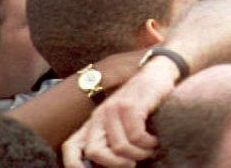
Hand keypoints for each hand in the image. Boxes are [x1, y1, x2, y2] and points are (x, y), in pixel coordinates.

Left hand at [62, 58, 179, 167]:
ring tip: (150, 149)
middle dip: (116, 164)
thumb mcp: (122, 119)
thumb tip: (109, 164)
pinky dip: (148, 143)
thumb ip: (113, 138)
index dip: (74, 165)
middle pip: (95, 151)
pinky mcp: (131, 106)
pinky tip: (155, 140)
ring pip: (120, 146)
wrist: (158, 72)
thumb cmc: (143, 101)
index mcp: (94, 121)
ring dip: (140, 154)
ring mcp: (114, 109)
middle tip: (133, 164)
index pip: (71, 147)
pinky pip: (136, 136)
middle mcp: (100, 115)